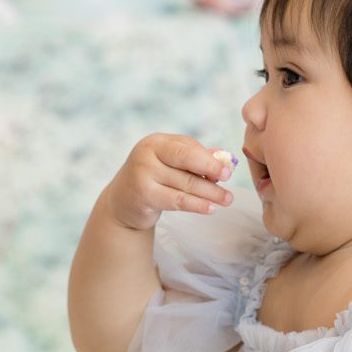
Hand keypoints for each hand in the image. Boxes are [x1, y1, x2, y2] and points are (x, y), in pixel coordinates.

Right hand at [101, 134, 234, 231]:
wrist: (123, 201)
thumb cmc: (153, 179)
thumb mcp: (171, 164)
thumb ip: (195, 158)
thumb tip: (225, 160)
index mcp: (156, 142)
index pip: (186, 147)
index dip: (209, 158)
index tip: (227, 170)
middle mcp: (146, 154)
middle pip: (186, 161)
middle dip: (211, 172)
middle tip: (228, 182)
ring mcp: (142, 174)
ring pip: (185, 184)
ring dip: (210, 193)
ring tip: (226, 200)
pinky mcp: (143, 195)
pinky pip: (177, 200)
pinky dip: (196, 205)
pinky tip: (210, 208)